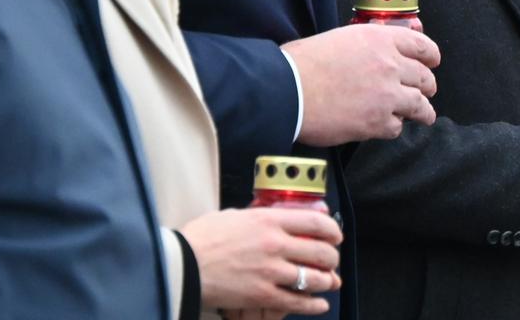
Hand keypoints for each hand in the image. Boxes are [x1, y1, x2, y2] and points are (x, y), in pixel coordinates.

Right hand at [181, 207, 341, 314]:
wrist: (183, 263)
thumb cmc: (203, 237)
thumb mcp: (236, 215)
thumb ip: (263, 216)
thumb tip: (286, 215)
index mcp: (268, 220)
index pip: (316, 221)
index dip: (332, 230)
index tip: (335, 235)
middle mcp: (275, 244)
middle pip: (321, 251)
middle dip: (332, 258)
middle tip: (331, 260)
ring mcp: (270, 271)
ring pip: (315, 278)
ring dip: (326, 281)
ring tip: (328, 281)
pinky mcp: (262, 295)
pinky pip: (297, 302)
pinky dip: (314, 304)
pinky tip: (319, 304)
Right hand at [285, 23, 439, 146]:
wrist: (288, 89)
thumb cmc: (302, 62)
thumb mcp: (340, 37)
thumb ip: (368, 41)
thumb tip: (383, 43)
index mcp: (379, 39)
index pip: (421, 46)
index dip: (430, 56)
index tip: (432, 62)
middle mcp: (389, 64)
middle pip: (425, 77)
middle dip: (427, 86)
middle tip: (425, 91)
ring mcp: (386, 94)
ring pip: (419, 105)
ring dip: (422, 111)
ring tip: (424, 116)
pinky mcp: (377, 121)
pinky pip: (397, 127)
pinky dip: (392, 127)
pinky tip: (384, 126)